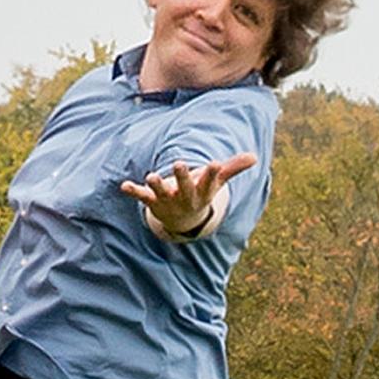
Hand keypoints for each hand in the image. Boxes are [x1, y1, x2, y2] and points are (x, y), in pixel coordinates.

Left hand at [119, 152, 256, 237]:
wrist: (182, 221)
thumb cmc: (200, 194)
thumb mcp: (216, 182)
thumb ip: (233, 168)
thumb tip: (254, 156)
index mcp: (202, 191)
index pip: (209, 181)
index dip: (211, 173)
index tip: (215, 163)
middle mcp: (185, 197)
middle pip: (185, 187)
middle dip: (182, 177)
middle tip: (179, 163)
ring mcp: (168, 200)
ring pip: (162, 193)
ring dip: (156, 184)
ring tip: (151, 176)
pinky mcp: (152, 202)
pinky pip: (142, 197)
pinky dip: (133, 192)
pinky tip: (124, 186)